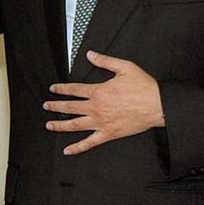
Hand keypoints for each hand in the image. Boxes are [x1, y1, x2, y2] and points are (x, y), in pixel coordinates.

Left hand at [43, 50, 164, 154]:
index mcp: (99, 91)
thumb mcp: (125, 67)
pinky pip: (89, 143)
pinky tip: (68, 150)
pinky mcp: (108, 134)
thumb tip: (90, 54)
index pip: (75, 90)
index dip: (62, 89)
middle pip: (71, 107)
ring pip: (75, 125)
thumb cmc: (143, 86)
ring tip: (49, 125)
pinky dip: (77, 147)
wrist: (157, 105)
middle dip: (56, 106)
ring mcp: (101, 123)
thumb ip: (105, 61)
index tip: (53, 89)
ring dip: (60, 125)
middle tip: (46, 106)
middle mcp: (97, 108)